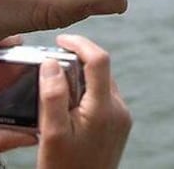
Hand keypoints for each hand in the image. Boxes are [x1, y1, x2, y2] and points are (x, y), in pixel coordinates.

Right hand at [36, 34, 130, 168]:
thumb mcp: (52, 133)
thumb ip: (53, 96)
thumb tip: (51, 62)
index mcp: (105, 108)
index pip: (99, 60)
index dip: (81, 43)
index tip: (60, 40)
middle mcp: (120, 110)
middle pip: (102, 70)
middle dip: (78, 60)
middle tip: (51, 62)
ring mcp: (122, 119)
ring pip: (103, 84)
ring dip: (83, 78)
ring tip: (55, 84)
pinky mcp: (120, 127)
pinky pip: (105, 99)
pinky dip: (88, 93)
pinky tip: (68, 105)